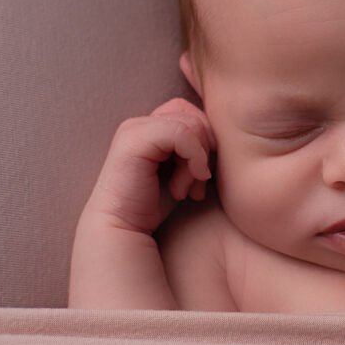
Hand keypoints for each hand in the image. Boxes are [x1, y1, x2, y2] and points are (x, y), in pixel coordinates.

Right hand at [84, 97, 215, 233]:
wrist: (124, 230)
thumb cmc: (154, 205)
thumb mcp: (183, 171)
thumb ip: (195, 148)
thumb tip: (221, 136)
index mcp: (151, 126)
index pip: (193, 114)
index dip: (205, 142)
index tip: (202, 176)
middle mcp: (141, 122)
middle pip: (194, 116)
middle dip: (204, 150)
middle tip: (197, 183)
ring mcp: (135, 128)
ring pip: (191, 125)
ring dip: (196, 160)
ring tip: (185, 189)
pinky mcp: (134, 139)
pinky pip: (182, 134)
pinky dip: (192, 159)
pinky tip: (182, 187)